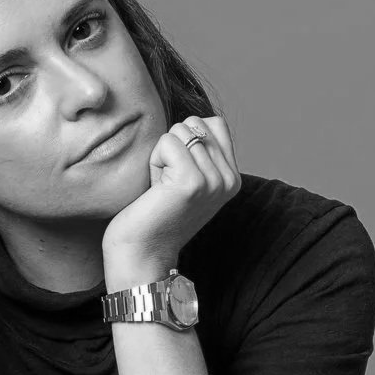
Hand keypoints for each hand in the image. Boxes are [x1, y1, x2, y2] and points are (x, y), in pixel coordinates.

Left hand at [100, 112, 239, 285]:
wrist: (141, 254)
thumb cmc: (154, 213)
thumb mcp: (188, 179)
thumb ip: (200, 152)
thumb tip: (195, 120)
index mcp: (232, 177)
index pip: (213, 122)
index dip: (185, 140)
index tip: (177, 176)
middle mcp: (229, 179)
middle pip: (194, 122)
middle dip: (172, 147)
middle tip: (166, 184)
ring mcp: (213, 181)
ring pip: (180, 130)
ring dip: (161, 156)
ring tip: (161, 188)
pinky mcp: (192, 182)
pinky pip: (167, 142)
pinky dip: (153, 161)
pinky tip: (155, 189)